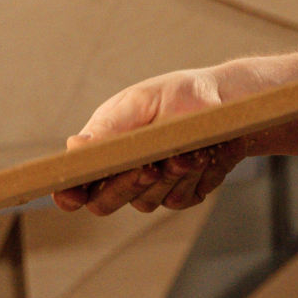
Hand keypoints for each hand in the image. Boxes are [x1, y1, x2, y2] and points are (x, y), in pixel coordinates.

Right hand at [51, 64, 256, 215]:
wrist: (229, 102)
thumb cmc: (181, 94)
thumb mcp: (143, 102)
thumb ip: (110, 128)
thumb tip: (74, 147)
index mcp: (103, 146)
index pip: (75, 182)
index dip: (68, 193)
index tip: (72, 196)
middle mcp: (122, 172)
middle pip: (104, 203)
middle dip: (128, 184)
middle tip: (151, 165)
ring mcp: (152, 186)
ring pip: (148, 202)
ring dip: (172, 175)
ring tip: (192, 148)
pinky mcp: (181, 193)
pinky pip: (181, 199)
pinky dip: (196, 176)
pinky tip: (207, 153)